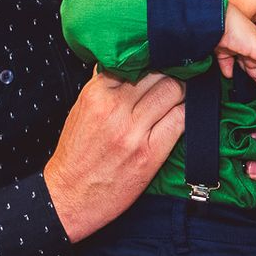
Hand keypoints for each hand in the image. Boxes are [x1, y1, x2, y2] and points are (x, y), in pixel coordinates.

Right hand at [45, 71, 185, 241]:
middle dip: (172, 70)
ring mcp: (134, 131)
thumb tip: (123, 62)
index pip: (133, 60)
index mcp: (95, 94)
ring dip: (183, 89)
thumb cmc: (76, 155)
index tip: (161, 58)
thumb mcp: (81, 111)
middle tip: (180, 72)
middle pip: (158, 72)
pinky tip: (185, 112)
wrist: (68, 197)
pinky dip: (187, 112)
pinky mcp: (150, 153)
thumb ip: (103, 86)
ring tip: (184, 91)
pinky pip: (180, 120)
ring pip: (173, 91)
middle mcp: (115, 109)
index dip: (152, 58)